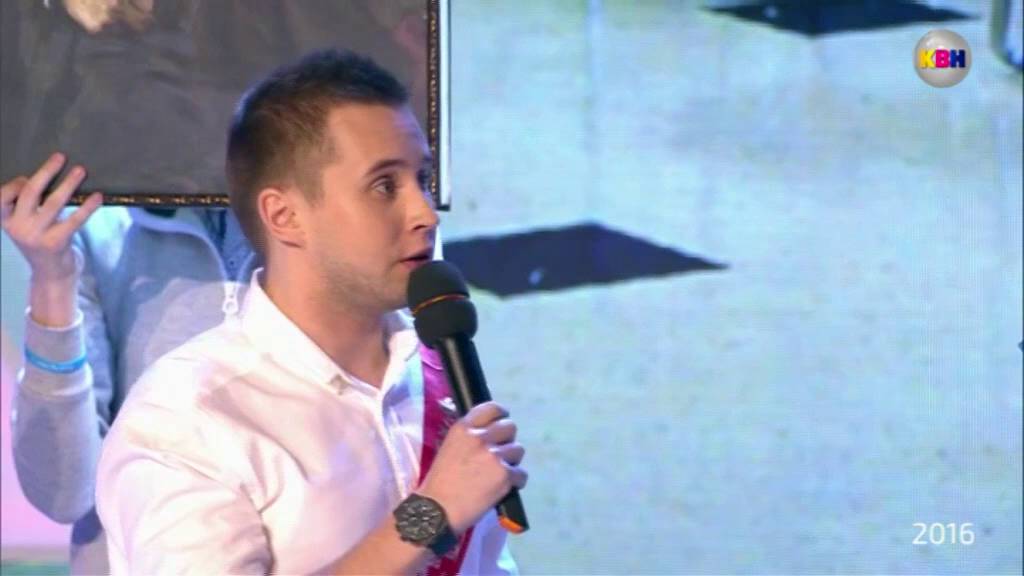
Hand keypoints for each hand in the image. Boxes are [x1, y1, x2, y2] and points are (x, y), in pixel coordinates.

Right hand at [1, 153, 102, 283]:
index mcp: (6, 220)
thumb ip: (29, 204)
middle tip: (61, 157)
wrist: (51, 275)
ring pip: (54, 203)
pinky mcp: (56, 243)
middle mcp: (17, 227)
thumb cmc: (42, 241)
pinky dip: (87, 206)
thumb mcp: (27, 223)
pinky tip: (98, 196)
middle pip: (31, 192)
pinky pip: (74, 220)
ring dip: (69, 184)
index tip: (29, 175)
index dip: (16, 183)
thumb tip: (49, 173)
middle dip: (46, 171)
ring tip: (81, 170)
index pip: (3, 196)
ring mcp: (35, 236)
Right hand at [416, 401, 527, 534]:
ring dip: (512, 462)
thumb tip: (492, 433)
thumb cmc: (440, 483)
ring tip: (498, 475)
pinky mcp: (505, 475)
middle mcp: (480, 437)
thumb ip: (470, 437)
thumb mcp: (450, 448)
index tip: (501, 422)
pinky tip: (503, 489)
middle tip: (498, 455)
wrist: (437, 511)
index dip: (501, 415)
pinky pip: (522, 474)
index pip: (492, 408)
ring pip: (518, 450)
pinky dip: (516, 482)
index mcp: (463, 428)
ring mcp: (494, 455)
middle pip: (510, 427)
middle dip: (507, 440)